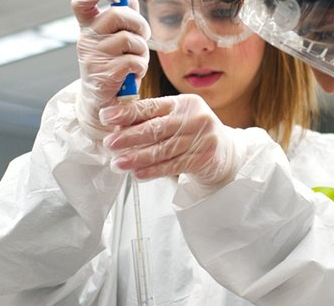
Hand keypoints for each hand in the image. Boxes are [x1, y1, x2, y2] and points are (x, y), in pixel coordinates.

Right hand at [72, 0, 149, 138]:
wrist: (101, 104)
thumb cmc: (112, 69)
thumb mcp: (115, 42)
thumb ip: (123, 20)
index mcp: (88, 27)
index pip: (81, 4)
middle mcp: (86, 38)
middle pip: (118, 14)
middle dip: (139, 24)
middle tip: (142, 37)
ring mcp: (93, 55)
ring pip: (130, 39)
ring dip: (142, 51)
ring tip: (136, 62)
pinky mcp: (104, 73)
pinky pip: (134, 60)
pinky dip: (141, 67)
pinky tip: (133, 74)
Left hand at [100, 94, 245, 186]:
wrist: (227, 152)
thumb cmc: (193, 134)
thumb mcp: (177, 119)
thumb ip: (152, 121)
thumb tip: (118, 127)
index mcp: (182, 103)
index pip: (150, 106)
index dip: (126, 113)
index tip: (106, 117)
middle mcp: (193, 117)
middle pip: (156, 128)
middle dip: (129, 137)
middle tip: (109, 144)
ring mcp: (201, 138)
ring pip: (163, 149)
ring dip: (137, 158)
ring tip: (119, 163)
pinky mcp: (204, 158)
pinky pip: (173, 165)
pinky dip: (154, 171)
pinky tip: (139, 174)